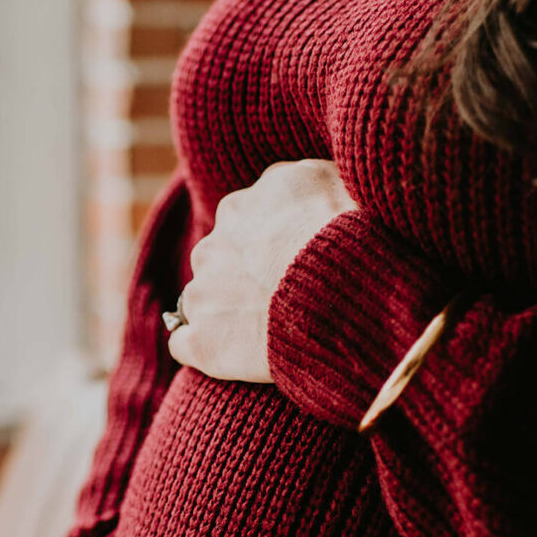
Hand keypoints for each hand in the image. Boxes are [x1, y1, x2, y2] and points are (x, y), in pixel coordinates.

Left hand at [168, 159, 355, 382]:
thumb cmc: (351, 237)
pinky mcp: (202, 342)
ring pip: (203, 301)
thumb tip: (298, 189)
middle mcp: (212, 245)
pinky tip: (229, 356)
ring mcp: (202, 294)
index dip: (269, 247)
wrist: (343, 290)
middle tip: (284, 299)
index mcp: (239, 207)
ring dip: (226, 313)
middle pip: (220, 261)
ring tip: (269, 332)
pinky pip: (185, 343)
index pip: (242, 224)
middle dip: (243, 278)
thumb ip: (302, 182)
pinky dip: (203, 348)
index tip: (291, 262)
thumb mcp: (332, 180)